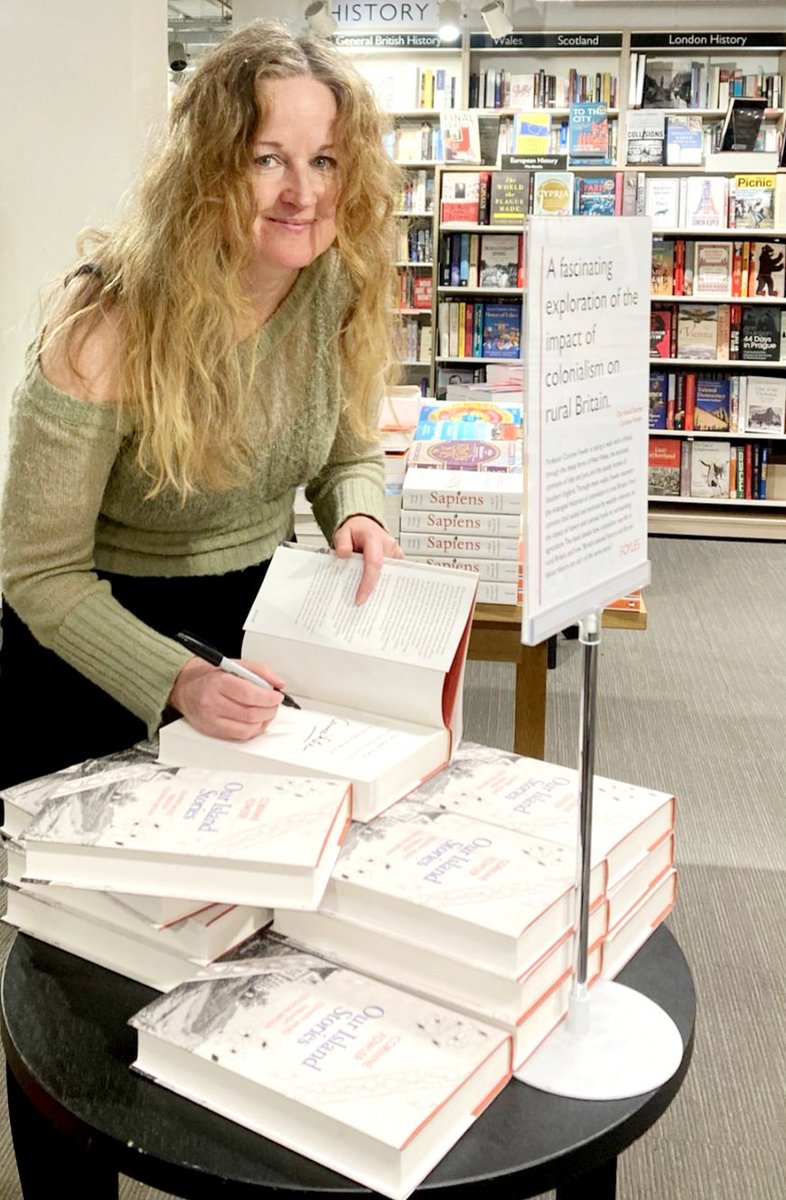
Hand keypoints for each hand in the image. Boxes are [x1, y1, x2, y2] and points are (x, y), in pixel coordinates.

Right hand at [168, 656, 285, 739]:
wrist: (184, 687)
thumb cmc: (209, 676)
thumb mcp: (233, 664)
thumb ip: (259, 670)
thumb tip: (278, 682)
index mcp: (218, 682)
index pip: (248, 694)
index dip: (268, 697)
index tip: (277, 696)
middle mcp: (212, 702)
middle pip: (249, 713)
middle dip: (269, 710)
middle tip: (274, 704)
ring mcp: (211, 719)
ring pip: (247, 728)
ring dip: (264, 721)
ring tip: (267, 712)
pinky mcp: (212, 731)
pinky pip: (240, 736)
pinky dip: (254, 730)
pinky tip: (257, 721)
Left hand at [333, 515, 403, 604]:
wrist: (364, 525)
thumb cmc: (355, 531)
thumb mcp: (343, 532)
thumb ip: (342, 542)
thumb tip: (343, 553)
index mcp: (375, 537)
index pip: (374, 563)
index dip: (367, 583)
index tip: (359, 599)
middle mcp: (389, 546)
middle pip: (385, 573)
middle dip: (375, 591)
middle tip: (364, 608)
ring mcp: (395, 554)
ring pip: (390, 577)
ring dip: (380, 590)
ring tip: (369, 606)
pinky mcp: (397, 561)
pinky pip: (392, 576)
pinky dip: (383, 586)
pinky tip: (375, 597)